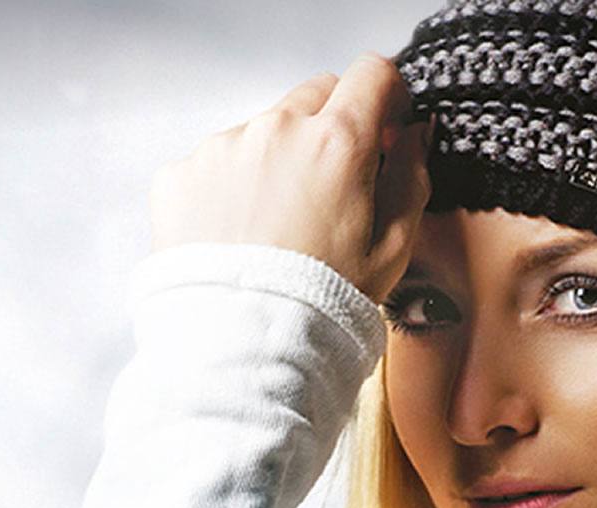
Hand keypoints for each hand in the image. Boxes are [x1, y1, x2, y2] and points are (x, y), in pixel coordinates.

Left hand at [146, 51, 434, 303]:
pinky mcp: (181, 174)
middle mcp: (276, 131)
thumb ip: (411, 177)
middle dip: (331, 127)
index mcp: (337, 143)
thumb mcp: (393, 248)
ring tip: (278, 225)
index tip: (384, 122)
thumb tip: (415, 135)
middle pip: (315, 95)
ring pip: (263, 130)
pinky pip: (217, 163)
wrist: (241, 347)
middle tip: (333, 185)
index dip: (386, 95)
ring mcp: (222, 148)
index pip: (372, 73)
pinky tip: (240, 235)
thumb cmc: (319, 305)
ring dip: (277, 158)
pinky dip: (230, 187)